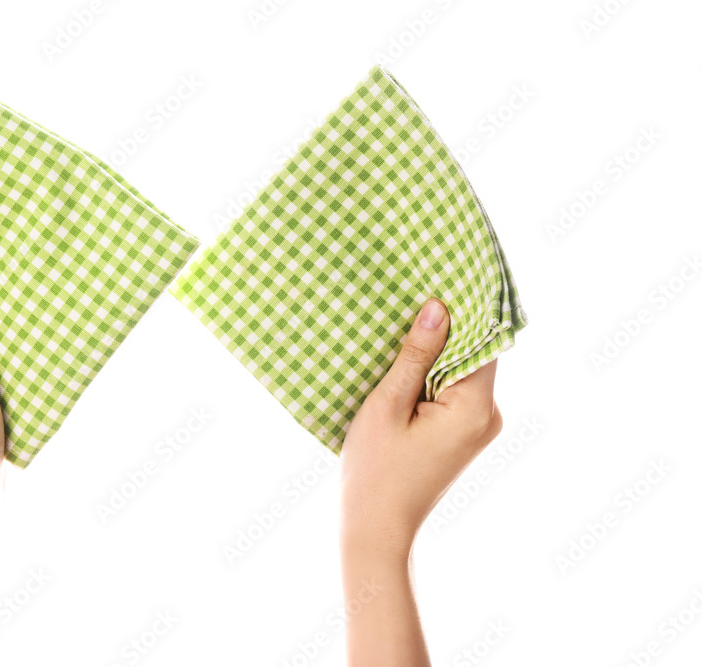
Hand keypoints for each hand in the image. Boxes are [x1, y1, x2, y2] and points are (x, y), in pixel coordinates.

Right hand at [339, 298, 502, 666]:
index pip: (481, 340)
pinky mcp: (462, 436)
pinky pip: (453, 392)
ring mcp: (477, 429)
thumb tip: (438, 308)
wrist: (376, 529)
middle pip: (474, 354)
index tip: (444, 274)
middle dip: (446, 328)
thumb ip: (416, 356)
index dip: (463, 308)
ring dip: (436, 352)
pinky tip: (405, 363)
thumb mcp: (387, 404)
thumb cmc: (375, 471)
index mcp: (475, 408)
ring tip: (404, 324)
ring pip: (461, 373)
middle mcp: (487, 416)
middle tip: (416, 292)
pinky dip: (433, 376)